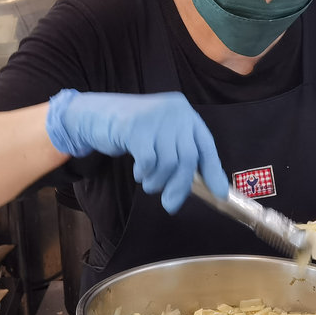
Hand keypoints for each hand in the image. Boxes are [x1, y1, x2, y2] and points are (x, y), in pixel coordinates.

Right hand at [46, 89, 229, 213]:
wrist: (96, 115)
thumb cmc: (132, 132)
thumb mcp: (161, 137)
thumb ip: (180, 154)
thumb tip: (208, 186)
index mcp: (185, 112)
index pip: (205, 144)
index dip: (213, 171)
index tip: (219, 194)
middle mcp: (175, 110)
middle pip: (188, 157)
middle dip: (181, 186)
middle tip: (170, 204)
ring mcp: (155, 117)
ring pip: (169, 163)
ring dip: (158, 181)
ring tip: (148, 182)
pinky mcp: (136, 127)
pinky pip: (149, 162)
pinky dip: (144, 173)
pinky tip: (138, 172)